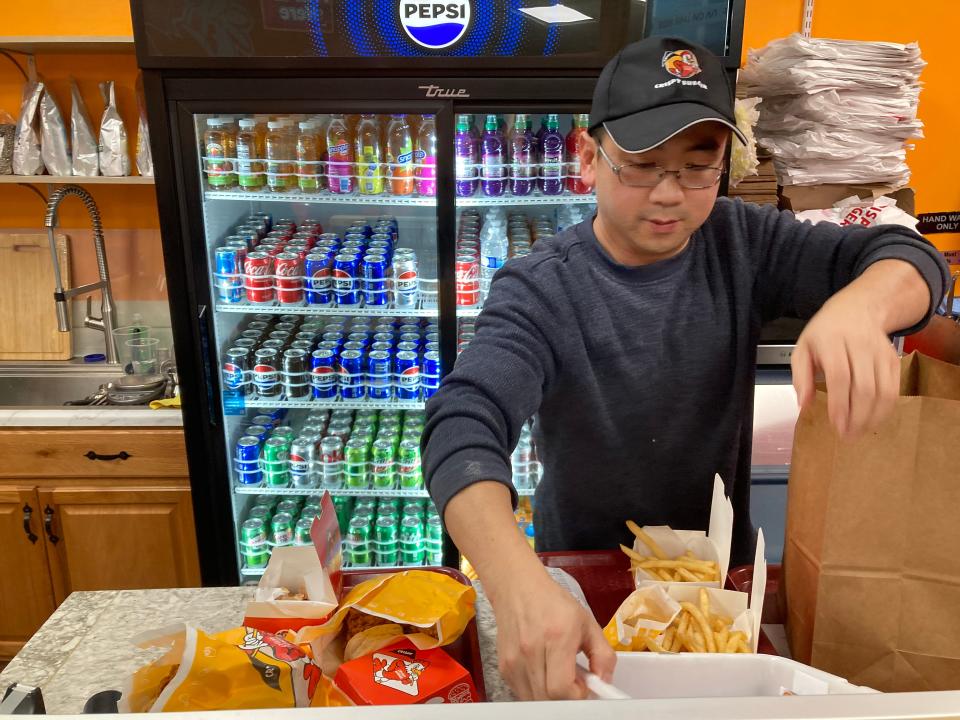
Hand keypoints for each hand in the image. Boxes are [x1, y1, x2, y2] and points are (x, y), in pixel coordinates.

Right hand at [489, 568, 615, 700]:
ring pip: (535, 700)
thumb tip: (604, 681)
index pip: (562, 688)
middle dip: (566, 697)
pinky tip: (544, 673)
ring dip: (551, 697)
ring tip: (558, 675)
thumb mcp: (587, 622)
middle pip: (548, 699)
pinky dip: (537, 691)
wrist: (518, 588)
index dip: (577, 694)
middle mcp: (531, 650)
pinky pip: (523, 694)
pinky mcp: (503, 667)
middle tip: (574, 681)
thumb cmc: (553, 603)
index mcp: (556, 637)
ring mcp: (513, 661)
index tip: (584, 684)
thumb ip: (603, 654)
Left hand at [792, 288, 899, 437]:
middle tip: (847, 436)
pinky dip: (885, 408)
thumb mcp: (802, 348)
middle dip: (857, 416)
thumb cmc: (824, 332)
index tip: (835, 425)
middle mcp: (859, 345)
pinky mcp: (893, 359)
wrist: (857, 308)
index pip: (839, 376)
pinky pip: (894, 388)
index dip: (839, 403)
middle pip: (864, 386)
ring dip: (872, 417)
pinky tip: (873, 419)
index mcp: (831, 341)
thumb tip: (803, 405)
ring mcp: (880, 351)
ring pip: (883, 390)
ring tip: (859, 432)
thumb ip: (800, 376)